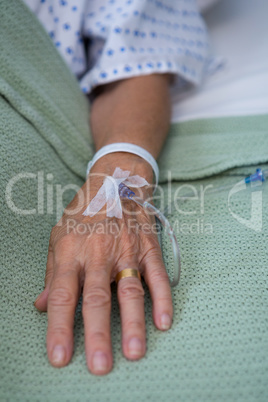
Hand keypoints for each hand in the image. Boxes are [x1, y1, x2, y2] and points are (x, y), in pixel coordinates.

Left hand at [34, 153, 172, 374]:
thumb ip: (51, 273)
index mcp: (71, 254)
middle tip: (100, 365)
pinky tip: (163, 321)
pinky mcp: (148, 248)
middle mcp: (98, 255)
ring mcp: (126, 250)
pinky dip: (162, 299)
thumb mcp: (58, 238)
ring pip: (130, 290)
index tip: (61, 357)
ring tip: (134, 352)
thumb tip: (41, 306)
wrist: (114, 183)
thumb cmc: (83, 215)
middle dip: (97, 333)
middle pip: (97, 298)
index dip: (59, 328)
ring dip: (133, 323)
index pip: (62, 296)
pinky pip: (157, 276)